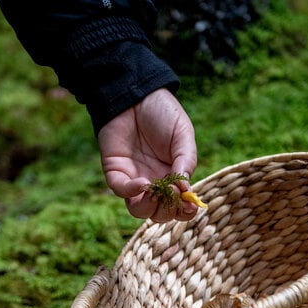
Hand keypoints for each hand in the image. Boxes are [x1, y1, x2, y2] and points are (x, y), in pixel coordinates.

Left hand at [98, 88, 198, 222]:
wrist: (136, 94)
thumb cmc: (163, 113)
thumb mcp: (183, 134)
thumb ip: (186, 160)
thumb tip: (185, 189)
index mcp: (174, 176)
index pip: (179, 206)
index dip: (185, 212)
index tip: (191, 207)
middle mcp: (155, 182)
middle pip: (160, 213)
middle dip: (167, 211)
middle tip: (172, 196)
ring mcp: (134, 179)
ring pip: (139, 210)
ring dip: (149, 208)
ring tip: (155, 192)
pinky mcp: (116, 172)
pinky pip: (121, 191)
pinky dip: (132, 192)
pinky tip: (143, 183)